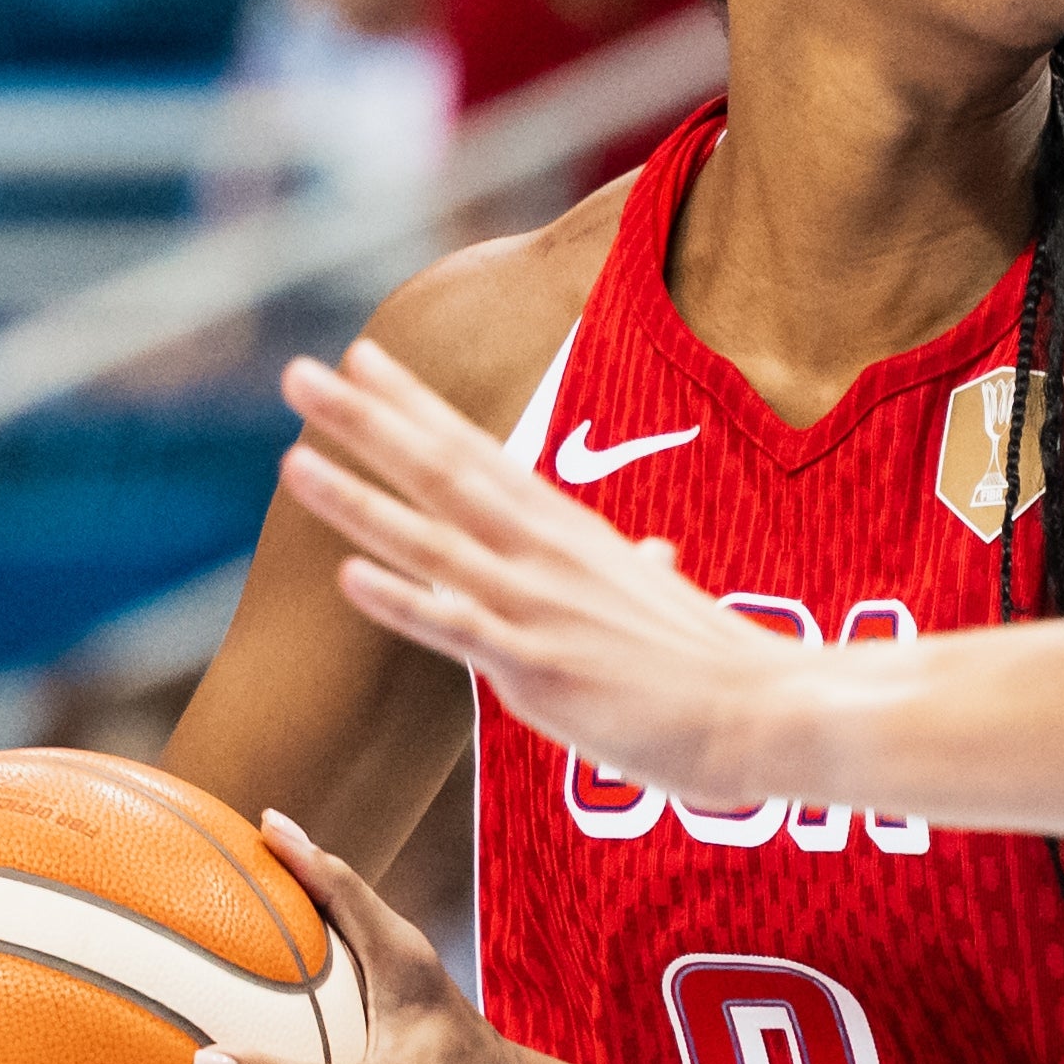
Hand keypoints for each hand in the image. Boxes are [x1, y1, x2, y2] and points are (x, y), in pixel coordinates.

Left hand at [275, 340, 813, 805]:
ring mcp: (539, 607)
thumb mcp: (667, 600)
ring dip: (359, 499)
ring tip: (295, 458)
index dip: (414, 403)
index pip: (476, 451)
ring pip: (431, 540)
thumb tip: (656, 559)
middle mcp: (545, 554)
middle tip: (299, 372)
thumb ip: (638, 575)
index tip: (362, 355)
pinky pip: (459, 629)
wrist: (768, 708)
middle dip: (365, 421)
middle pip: (441, 471)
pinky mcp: (541, 669)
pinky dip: (403, 601)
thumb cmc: (719, 665)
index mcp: (568, 532)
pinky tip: (349, 577)